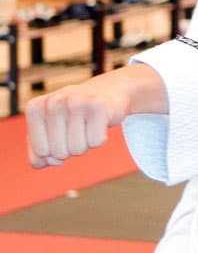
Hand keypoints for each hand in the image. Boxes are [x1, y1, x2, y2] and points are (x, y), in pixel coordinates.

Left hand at [25, 64, 165, 167]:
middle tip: (78, 128)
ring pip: (77, 149)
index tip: (62, 133)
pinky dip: (100, 138)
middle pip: (59, 153)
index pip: (41, 152)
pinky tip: (100, 123)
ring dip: (86, 144)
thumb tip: (53, 161)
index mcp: (35, 108)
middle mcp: (53, 102)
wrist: (107, 90)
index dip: (55, 151)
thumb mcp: (50, 130)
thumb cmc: (74, 115)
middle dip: (71, 148)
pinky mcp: (98, 105)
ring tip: (88, 125)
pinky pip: (96, 142)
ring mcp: (76, 102)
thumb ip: (40, 153)